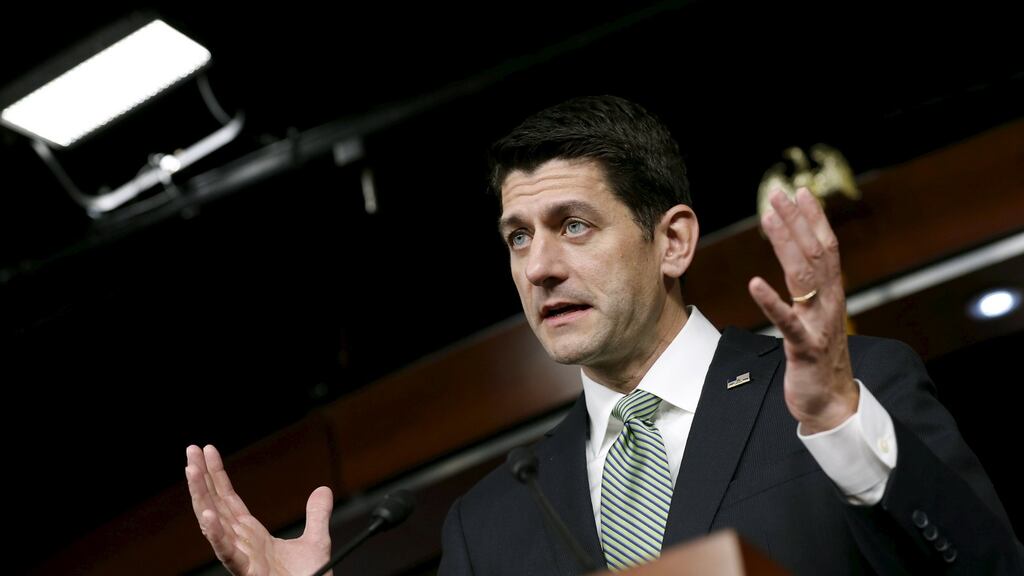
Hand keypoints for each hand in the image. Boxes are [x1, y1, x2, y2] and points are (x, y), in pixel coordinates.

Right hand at [185, 444, 333, 575]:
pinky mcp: (246, 572)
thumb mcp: (316, 541)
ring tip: (191, 471)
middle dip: (201, 479)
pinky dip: (216, 535)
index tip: (207, 450)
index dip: (217, 475)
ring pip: (214, 524)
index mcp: (251, 536)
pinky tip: (207, 515)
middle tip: (190, 450)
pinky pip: (227, 553)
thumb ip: (316, 515)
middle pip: (215, 505)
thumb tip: (323, 490)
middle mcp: (241, 544)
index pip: (228, 499)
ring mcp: (241, 558)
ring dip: (201, 497)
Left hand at [748, 188, 857, 433]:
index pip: (825, 248)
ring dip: (786, 244)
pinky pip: (787, 322)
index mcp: (831, 296)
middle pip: (815, 254)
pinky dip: (771, 301)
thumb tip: (798, 263)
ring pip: (804, 277)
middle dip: (798, 221)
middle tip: (778, 193)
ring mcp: (818, 325)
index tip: (799, 191)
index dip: (814, 219)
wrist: (832, 405)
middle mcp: (829, 304)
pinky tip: (754, 283)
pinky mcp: (805, 348)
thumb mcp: (815, 319)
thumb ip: (809, 293)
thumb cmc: (819, 361)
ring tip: (768, 219)